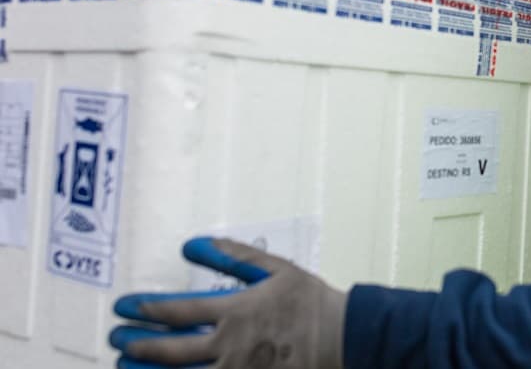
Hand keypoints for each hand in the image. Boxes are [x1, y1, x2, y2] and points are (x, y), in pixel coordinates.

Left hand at [110, 237, 345, 368]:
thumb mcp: (275, 269)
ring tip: (123, 365)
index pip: (177, 311)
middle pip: (171, 350)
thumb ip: (232, 256)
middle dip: (137, 344)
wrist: (345, 337)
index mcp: (236, 311)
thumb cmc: (310, 301)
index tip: (123, 306)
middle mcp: (230, 345)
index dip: (145, 309)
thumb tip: (190, 244)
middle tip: (115, 338)